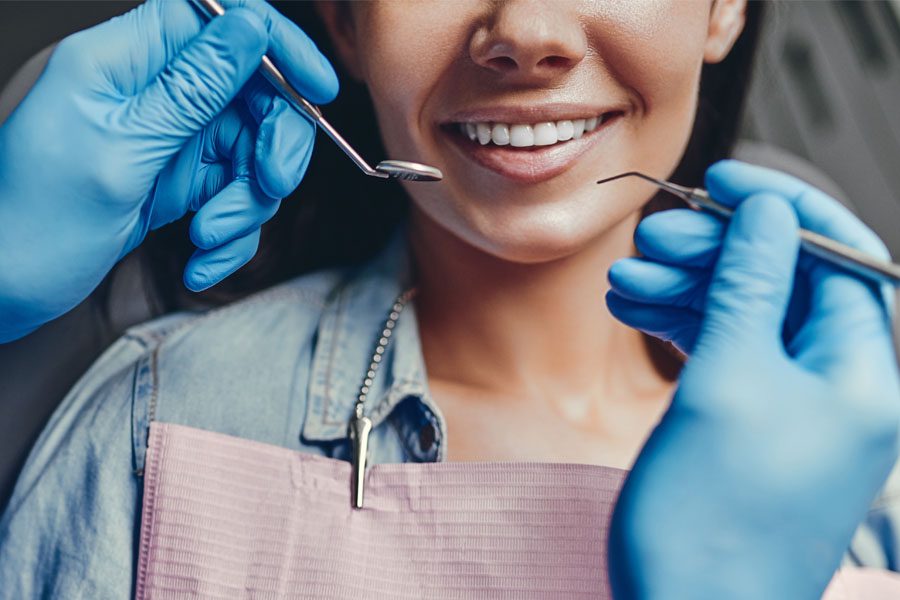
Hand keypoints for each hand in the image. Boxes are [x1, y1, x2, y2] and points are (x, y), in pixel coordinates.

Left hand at [0, 0, 336, 341]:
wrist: (6, 289)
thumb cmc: (33, 220)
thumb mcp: (121, 152)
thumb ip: (192, 89)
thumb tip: (250, 30)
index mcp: (124, 61)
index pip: (218, 20)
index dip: (276, 45)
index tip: (318, 90)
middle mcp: (154, 93)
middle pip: (252, 93)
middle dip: (272, 145)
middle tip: (270, 185)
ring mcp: (171, 138)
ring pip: (251, 153)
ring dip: (245, 205)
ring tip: (209, 239)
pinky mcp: (180, 181)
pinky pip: (234, 196)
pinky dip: (230, 234)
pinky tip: (200, 262)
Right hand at [606, 160, 899, 598]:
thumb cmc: (712, 516)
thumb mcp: (728, 381)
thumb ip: (749, 287)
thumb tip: (767, 213)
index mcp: (862, 373)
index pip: (837, 256)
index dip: (780, 208)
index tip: (722, 180)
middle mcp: (839, 386)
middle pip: (784, 283)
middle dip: (717, 252)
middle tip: (652, 239)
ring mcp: (794, 408)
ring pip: (745, 316)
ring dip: (686, 289)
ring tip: (622, 281)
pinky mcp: (752, 426)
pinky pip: (724, 354)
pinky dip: (680, 327)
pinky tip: (632, 312)